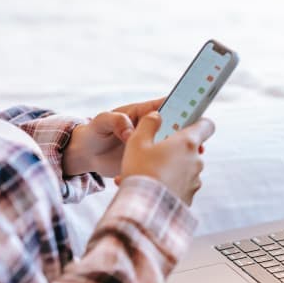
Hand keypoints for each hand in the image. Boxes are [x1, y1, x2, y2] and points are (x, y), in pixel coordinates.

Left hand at [63, 97, 204, 176]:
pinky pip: (162, 164)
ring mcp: (152, 145)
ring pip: (173, 147)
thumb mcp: (102, 121)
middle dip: (188, 135)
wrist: (87, 155)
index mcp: (142, 113)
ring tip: (189, 163)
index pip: (166, 105)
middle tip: (197, 145)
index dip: (182, 106)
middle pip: (176, 127)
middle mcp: (151, 128)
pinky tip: (170, 177)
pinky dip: (167, 170)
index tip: (195, 111)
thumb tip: (130, 133)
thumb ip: (116, 121)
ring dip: (182, 154)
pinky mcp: (149, 161)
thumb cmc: (94, 132)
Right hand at [117, 112, 214, 204]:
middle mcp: (196, 161)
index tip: (187, 123)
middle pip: (190, 148)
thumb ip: (149, 123)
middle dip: (173, 149)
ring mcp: (195, 181)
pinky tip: (148, 188)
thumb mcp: (137, 141)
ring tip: (144, 175)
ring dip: (167, 169)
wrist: (144, 209)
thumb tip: (157, 116)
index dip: (198, 122)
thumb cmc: (141, 171)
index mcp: (187, 143)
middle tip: (153, 153)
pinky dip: (167, 185)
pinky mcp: (189, 197)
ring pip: (182, 169)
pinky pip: (179, 186)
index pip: (206, 125)